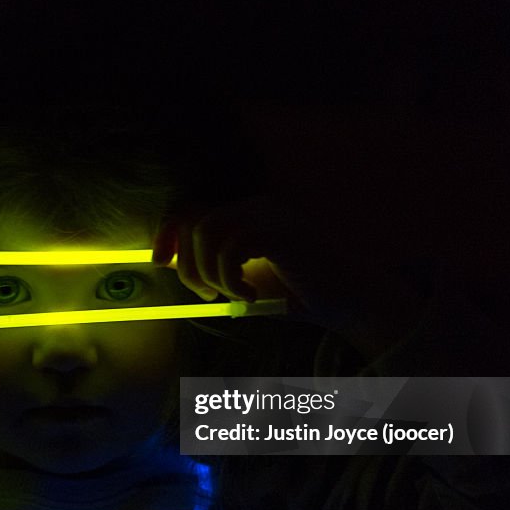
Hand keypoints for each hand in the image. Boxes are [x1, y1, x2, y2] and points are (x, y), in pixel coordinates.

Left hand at [153, 195, 427, 358]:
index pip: (193, 207)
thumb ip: (213, 265)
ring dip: (210, 273)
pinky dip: (231, 278)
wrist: (351, 304)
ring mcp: (272, 215)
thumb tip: (170, 263)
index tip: (159, 261)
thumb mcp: (245, 279)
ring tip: (232, 296)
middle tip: (208, 296)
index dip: (168, 231)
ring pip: (208, 231)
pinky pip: (232, 248)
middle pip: (194, 219)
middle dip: (189, 265)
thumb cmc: (299, 296)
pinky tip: (251, 296)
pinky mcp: (282, 232)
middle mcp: (258, 205)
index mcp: (249, 212)